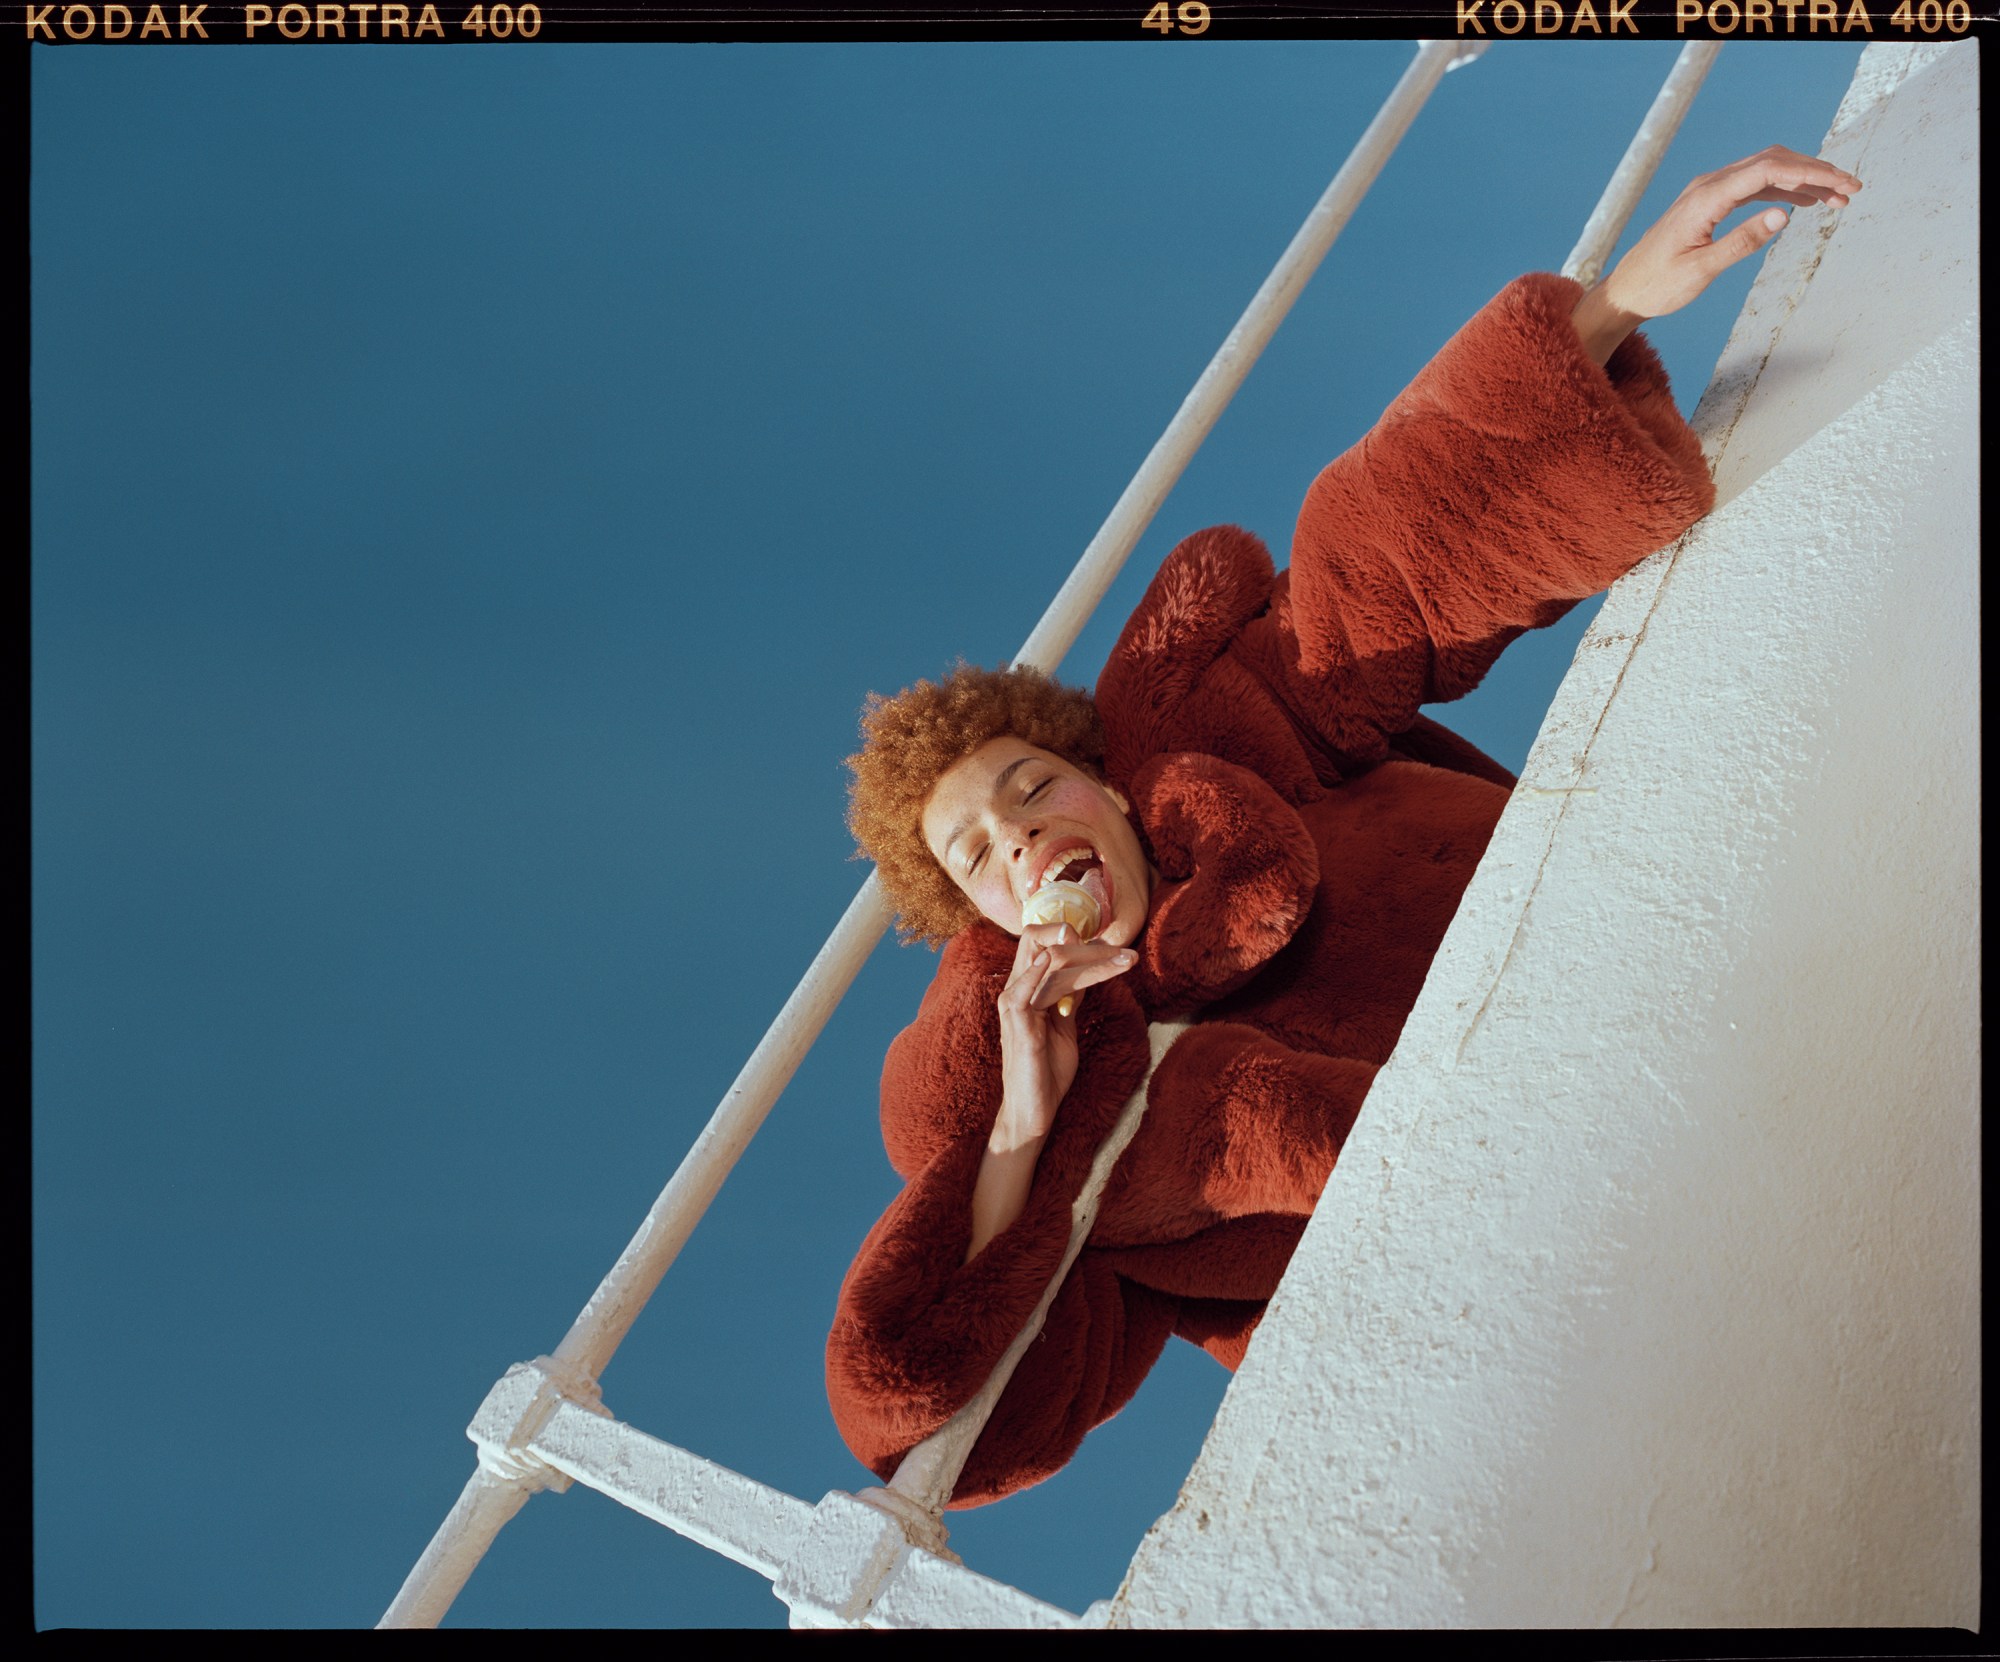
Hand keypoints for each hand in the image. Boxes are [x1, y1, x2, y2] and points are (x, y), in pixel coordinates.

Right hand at [990, 922, 1136, 1149]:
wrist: (1034, 1110)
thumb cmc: (1047, 1069)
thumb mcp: (1064, 1024)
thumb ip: (1069, 996)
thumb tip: (1086, 971)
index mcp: (1026, 986)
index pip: (1047, 943)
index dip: (1080, 938)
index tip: (1116, 948)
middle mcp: (1016, 988)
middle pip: (1042, 940)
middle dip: (1088, 942)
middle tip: (1126, 953)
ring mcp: (1014, 1004)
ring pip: (1050, 960)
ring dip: (1091, 957)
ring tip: (1125, 961)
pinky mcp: (1017, 1024)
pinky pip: (1023, 989)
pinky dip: (1037, 971)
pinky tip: (1053, 959)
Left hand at [1602, 145, 1863, 323]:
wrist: (1626, 291)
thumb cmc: (1658, 285)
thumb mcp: (1701, 271)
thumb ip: (1741, 242)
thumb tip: (1783, 216)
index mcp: (1706, 198)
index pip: (1770, 171)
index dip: (1811, 173)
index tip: (1843, 186)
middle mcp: (1708, 186)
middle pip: (1773, 162)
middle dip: (1816, 171)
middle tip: (1851, 189)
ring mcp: (1708, 192)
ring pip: (1766, 172)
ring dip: (1803, 180)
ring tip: (1837, 198)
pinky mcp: (1709, 203)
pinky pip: (1753, 186)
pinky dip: (1783, 190)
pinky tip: (1804, 203)